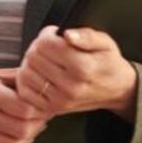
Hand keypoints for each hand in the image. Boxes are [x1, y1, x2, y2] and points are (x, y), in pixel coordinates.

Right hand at [0, 66, 47, 142]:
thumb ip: (17, 78)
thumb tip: (40, 83)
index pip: (23, 109)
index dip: (38, 110)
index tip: (42, 107)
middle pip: (20, 130)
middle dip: (36, 126)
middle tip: (40, 120)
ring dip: (27, 140)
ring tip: (30, 130)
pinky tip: (16, 141)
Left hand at [16, 26, 137, 120]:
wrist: (116, 90)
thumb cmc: (109, 63)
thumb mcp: (106, 43)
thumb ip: (87, 36)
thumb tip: (67, 34)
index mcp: (83, 67)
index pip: (46, 45)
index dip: (47, 34)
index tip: (54, 34)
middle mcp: (70, 86)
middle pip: (33, 57)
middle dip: (37, 46)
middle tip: (49, 46)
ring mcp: (60, 100)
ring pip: (26, 74)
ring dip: (30, 62)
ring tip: (44, 58)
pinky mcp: (52, 109)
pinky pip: (25, 92)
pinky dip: (26, 80)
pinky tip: (38, 73)